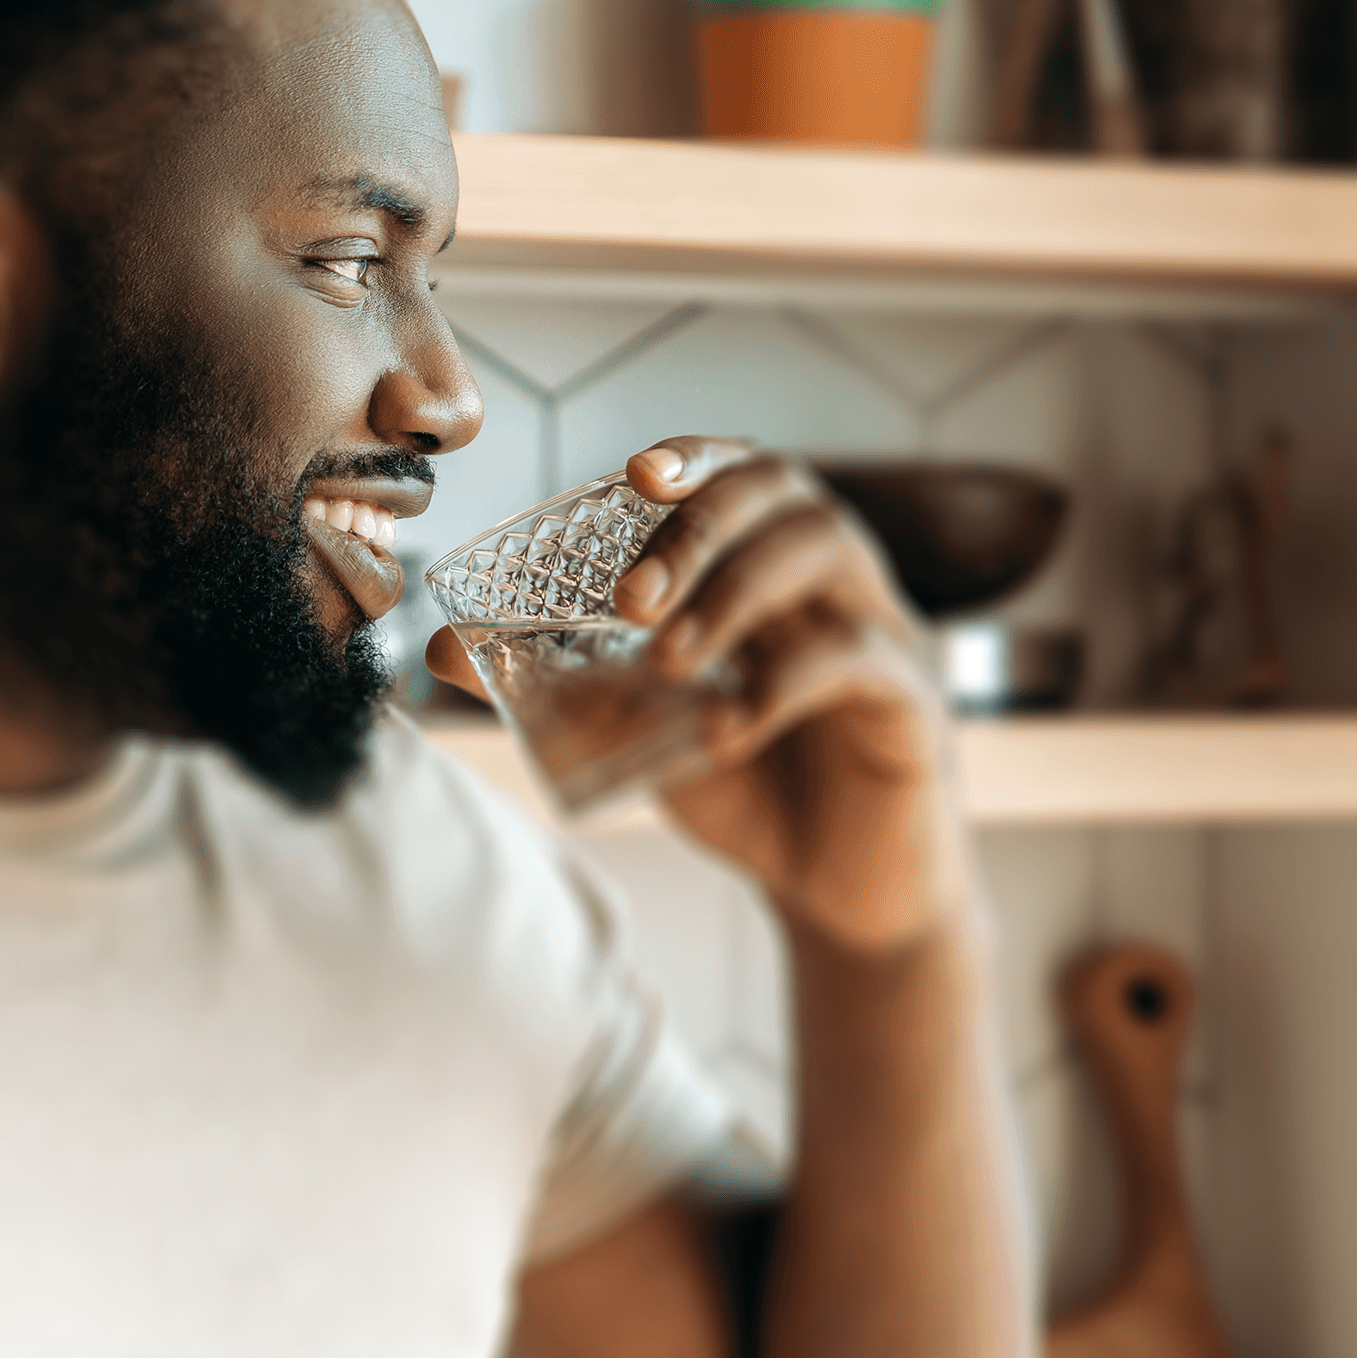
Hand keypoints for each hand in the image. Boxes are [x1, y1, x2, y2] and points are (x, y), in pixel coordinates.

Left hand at [429, 438, 967, 953]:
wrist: (840, 899)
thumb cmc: (750, 795)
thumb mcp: (644, 736)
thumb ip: (566, 689)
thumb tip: (442, 651)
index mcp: (774, 571)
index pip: (742, 474)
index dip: (694, 458)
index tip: (632, 475)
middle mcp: (835, 582)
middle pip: (785, 491)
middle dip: (698, 526)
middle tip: (629, 599)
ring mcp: (885, 630)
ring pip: (829, 547)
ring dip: (735, 590)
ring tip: (667, 659)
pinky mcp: (914, 700)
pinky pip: (857, 655)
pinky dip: (783, 683)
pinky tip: (729, 728)